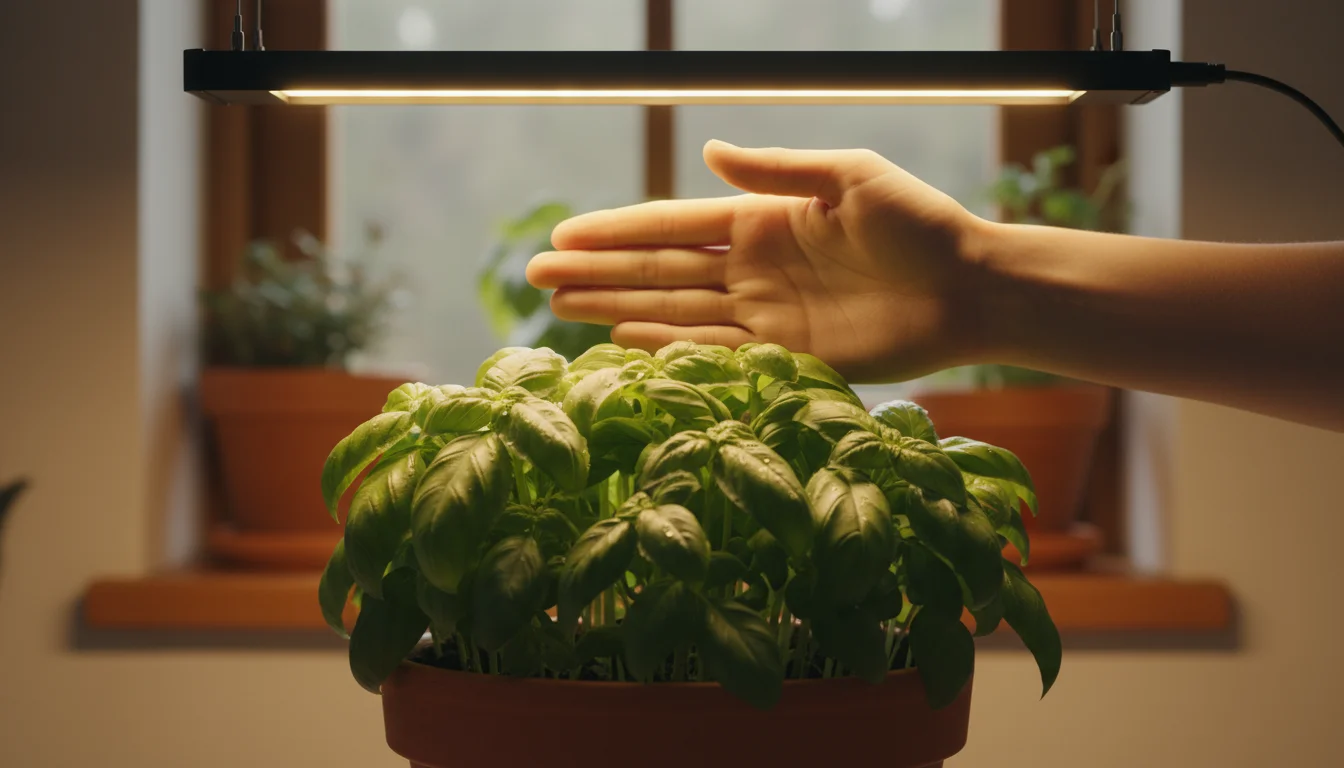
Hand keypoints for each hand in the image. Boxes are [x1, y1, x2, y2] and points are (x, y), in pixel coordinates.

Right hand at [526, 140, 987, 382]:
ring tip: (560, 309)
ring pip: (674, 311)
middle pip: (659, 271)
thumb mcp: (849, 177)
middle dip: (598, 272)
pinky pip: (713, 354)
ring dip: (617, 309)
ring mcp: (765, 315)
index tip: (563, 236)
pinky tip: (623, 342)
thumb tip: (708, 152)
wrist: (970, 288)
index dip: (617, 231)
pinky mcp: (786, 356)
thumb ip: (777, 170)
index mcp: (762, 219)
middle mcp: (753, 268)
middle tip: (536, 276)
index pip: (672, 225)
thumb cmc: (918, 223)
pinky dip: (667, 349)